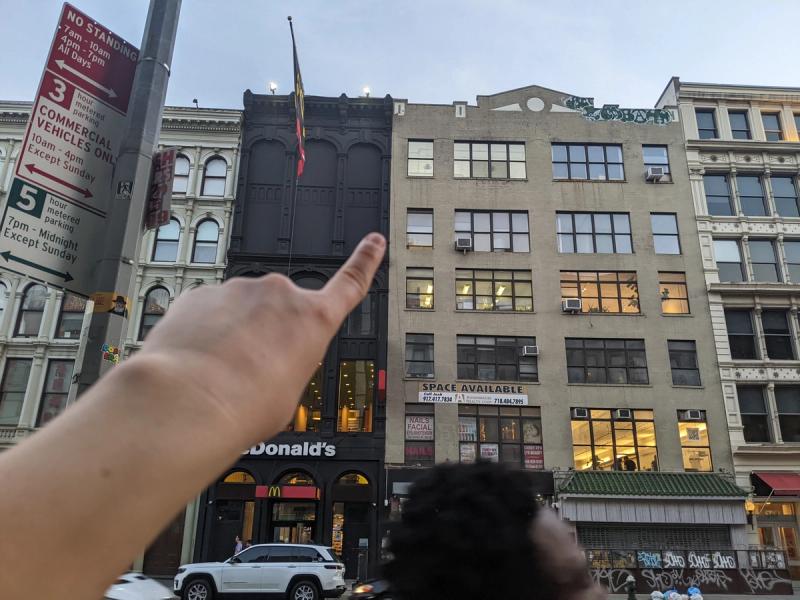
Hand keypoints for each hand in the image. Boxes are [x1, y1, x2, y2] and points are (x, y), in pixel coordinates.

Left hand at [138, 232, 385, 444]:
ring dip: (236, 335)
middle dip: (271, 333)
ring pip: (243, 312)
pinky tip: (200, 362)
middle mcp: (280, 295)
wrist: (190, 400)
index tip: (373, 243)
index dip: (365, 261)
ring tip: (225, 373)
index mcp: (314, 320)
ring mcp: (239, 290)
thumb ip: (289, 366)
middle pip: (282, 311)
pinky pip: (211, 312)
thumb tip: (268, 361)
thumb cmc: (244, 404)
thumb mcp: (290, 394)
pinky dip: (207, 333)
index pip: (350, 283)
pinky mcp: (203, 294)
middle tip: (256, 370)